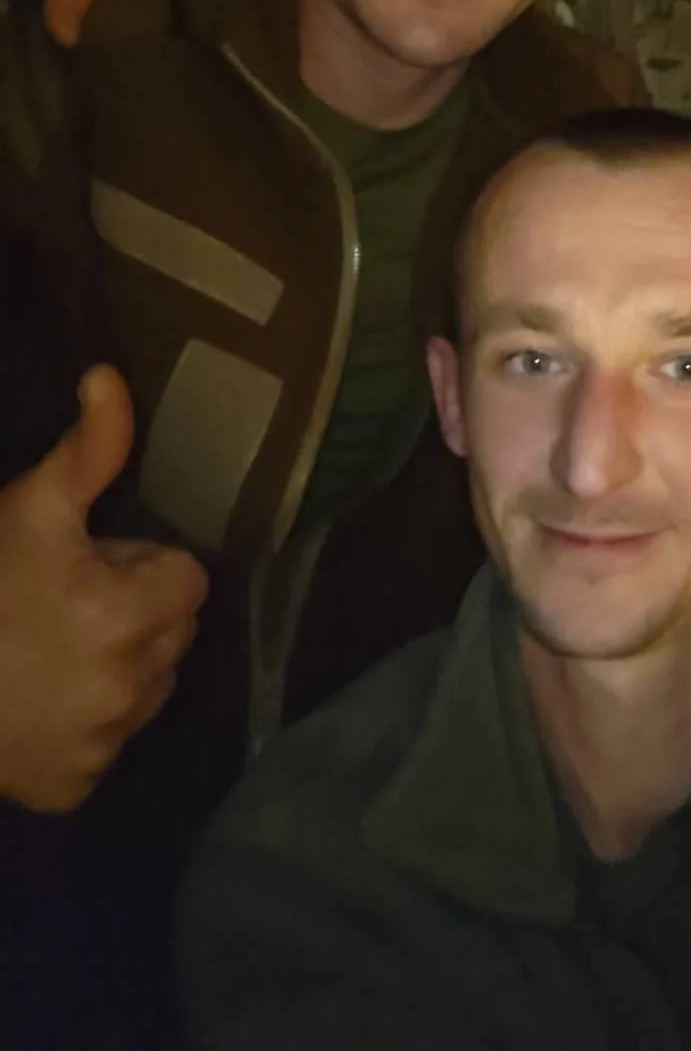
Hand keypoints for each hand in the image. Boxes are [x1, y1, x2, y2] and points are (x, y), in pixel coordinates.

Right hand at [0, 365, 208, 811]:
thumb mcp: (28, 509)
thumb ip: (88, 450)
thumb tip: (110, 378)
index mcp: (130, 614)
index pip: (186, 579)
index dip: (140, 566)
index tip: (90, 566)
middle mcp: (130, 687)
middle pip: (174, 634)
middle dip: (135, 613)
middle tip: (63, 605)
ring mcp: (103, 744)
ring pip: (147, 689)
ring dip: (116, 668)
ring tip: (46, 652)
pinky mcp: (73, 788)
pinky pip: (106, 746)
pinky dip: (82, 728)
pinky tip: (33, 704)